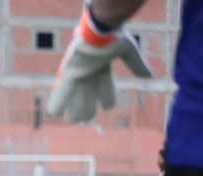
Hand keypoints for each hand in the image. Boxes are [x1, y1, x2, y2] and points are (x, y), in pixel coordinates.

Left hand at [46, 4, 150, 123]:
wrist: (100, 28)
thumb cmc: (113, 37)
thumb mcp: (128, 51)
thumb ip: (136, 65)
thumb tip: (149, 76)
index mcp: (103, 72)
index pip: (106, 94)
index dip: (107, 102)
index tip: (107, 105)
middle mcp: (89, 77)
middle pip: (87, 102)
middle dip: (87, 112)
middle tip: (85, 118)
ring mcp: (78, 77)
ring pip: (74, 102)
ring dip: (75, 113)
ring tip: (74, 119)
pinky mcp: (67, 75)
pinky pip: (59, 95)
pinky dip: (56, 105)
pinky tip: (53, 113)